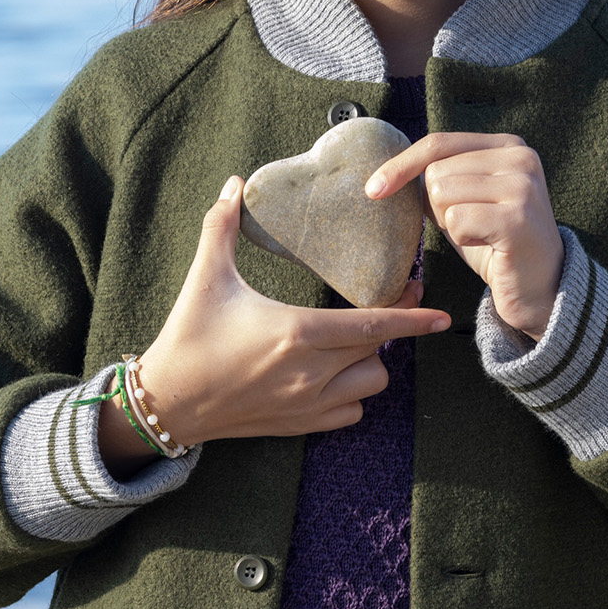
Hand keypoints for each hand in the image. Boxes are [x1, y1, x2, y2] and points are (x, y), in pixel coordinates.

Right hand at [98, 176, 449, 471]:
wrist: (167, 402)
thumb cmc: (188, 337)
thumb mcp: (206, 276)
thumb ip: (223, 225)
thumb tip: (235, 184)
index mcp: (298, 331)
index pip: (372, 323)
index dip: (411, 316)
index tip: (439, 313)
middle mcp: (311, 372)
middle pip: (378, 349)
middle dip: (391, 326)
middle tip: (392, 302)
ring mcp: (308, 403)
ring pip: (371, 384)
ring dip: (371, 362)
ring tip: (355, 340)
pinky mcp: (300, 425)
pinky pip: (351, 413)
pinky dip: (353, 395)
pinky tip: (336, 375)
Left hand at [366, 134, 563, 338]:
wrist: (540, 287)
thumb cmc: (496, 244)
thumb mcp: (465, 203)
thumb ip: (439, 179)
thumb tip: (388, 172)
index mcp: (508, 145)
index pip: (439, 143)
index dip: (401, 165)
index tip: (372, 189)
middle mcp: (520, 157)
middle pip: (437, 171)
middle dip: (438, 206)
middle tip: (471, 226)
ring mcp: (522, 186)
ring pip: (443, 194)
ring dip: (451, 224)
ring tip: (482, 235)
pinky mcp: (518, 218)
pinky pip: (457, 221)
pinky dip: (463, 239)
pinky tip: (489, 247)